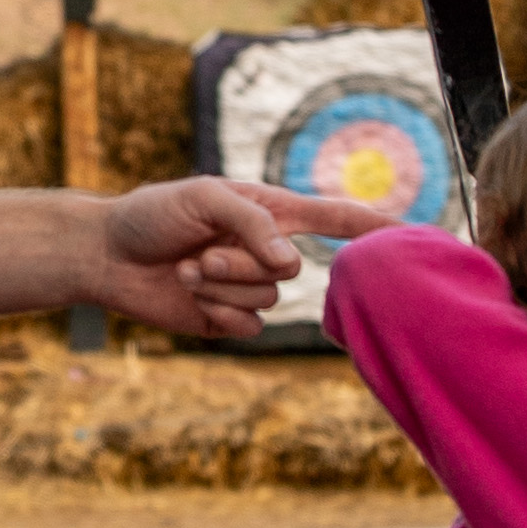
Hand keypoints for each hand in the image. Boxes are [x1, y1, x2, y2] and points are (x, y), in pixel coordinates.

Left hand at [90, 177, 388, 342]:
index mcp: (271, 211)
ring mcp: (250, 288)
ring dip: (221, 288)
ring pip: (267, 302)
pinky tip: (190, 299)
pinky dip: (217, 314)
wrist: (107, 255)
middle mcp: (268, 250)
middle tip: (198, 253)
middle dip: (239, 264)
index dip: (376, 227)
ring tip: (186, 269)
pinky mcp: (230, 320)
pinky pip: (248, 329)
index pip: (337, 218)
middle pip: (289, 271)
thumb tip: (291, 263)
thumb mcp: (204, 198)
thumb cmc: (153, 214)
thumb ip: (252, 223)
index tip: (419, 235)